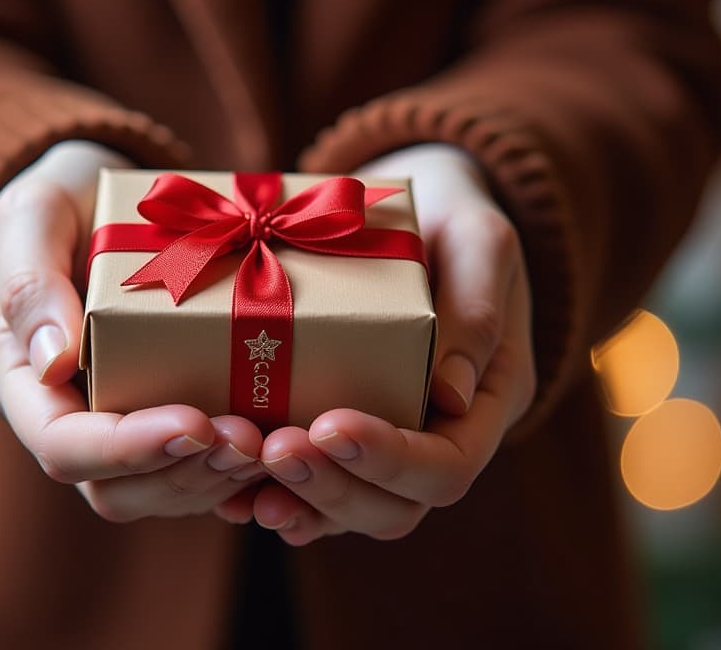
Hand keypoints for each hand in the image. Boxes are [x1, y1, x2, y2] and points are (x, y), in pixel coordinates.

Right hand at [0, 140, 265, 520]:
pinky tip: (278, 444)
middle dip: (186, 472)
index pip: (63, 445)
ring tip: (269, 441)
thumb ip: (29, 278)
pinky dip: (238, 470)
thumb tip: (52, 359)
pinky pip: (197, 470)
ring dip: (218, 477)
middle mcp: (67, 417)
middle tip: (249, 437)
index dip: (127, 449)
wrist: (98, 200)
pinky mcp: (165, 417)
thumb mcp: (31, 213)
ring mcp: (118, 425)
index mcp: (20, 379)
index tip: (193, 422)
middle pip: (116, 488)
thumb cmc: (59, 202)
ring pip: (161, 490)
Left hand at [214, 144, 536, 543]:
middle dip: (333, 487)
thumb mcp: (480, 241)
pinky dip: (277, 496)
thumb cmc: (454, 220)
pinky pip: (315, 490)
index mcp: (486, 400)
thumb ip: (477, 307)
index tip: (330, 426)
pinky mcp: (345, 436)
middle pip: (396, 507)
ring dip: (300, 502)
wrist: (418, 211)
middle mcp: (442, 437)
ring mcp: (392, 443)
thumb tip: (451, 394)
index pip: (448, 466)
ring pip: (353, 510)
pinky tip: (234, 495)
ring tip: (246, 483)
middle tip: (275, 449)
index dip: (390, 460)